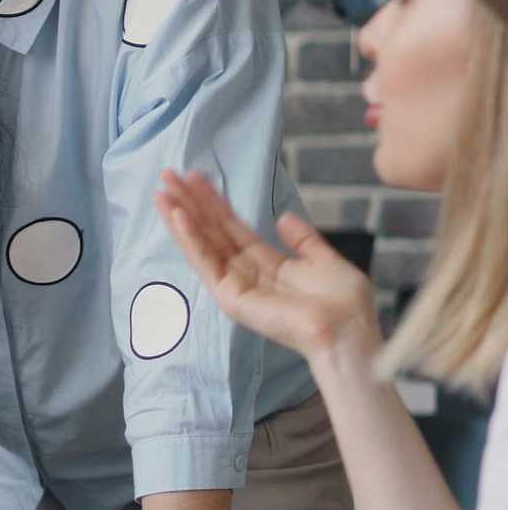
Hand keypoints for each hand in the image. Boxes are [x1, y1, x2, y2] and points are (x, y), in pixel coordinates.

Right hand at [156, 169, 380, 364]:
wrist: (347, 333)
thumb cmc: (344, 305)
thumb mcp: (327, 262)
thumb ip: (304, 241)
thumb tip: (284, 217)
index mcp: (268, 265)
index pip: (233, 227)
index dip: (215, 202)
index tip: (195, 177)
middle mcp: (246, 273)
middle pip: (212, 231)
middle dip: (190, 203)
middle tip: (168, 176)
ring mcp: (234, 286)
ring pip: (202, 244)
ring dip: (181, 217)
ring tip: (162, 191)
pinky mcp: (229, 297)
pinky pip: (206, 262)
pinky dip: (190, 240)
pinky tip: (178, 216)